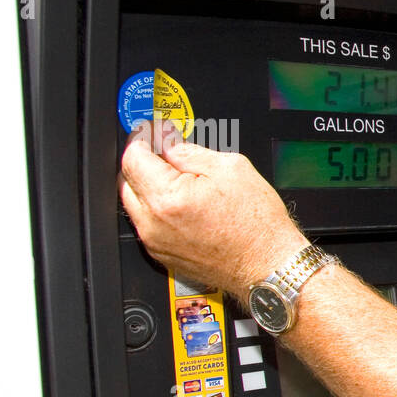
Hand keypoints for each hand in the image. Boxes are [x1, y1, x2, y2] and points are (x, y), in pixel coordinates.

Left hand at [118, 120, 307, 296]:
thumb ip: (189, 151)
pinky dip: (158, 209)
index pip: (133, 157)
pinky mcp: (163, 255)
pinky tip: (185, 204)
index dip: (143, 137)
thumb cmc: (257, 224)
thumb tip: (168, 143)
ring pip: (136, 203)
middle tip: (167, 152)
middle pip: (127, 180)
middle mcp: (154, 224)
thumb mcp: (230, 168)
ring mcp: (156, 242)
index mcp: (167, 198)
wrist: (269, 265)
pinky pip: (148, 224)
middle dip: (144, 162)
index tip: (153, 132)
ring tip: (181, 180)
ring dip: (149, 186)